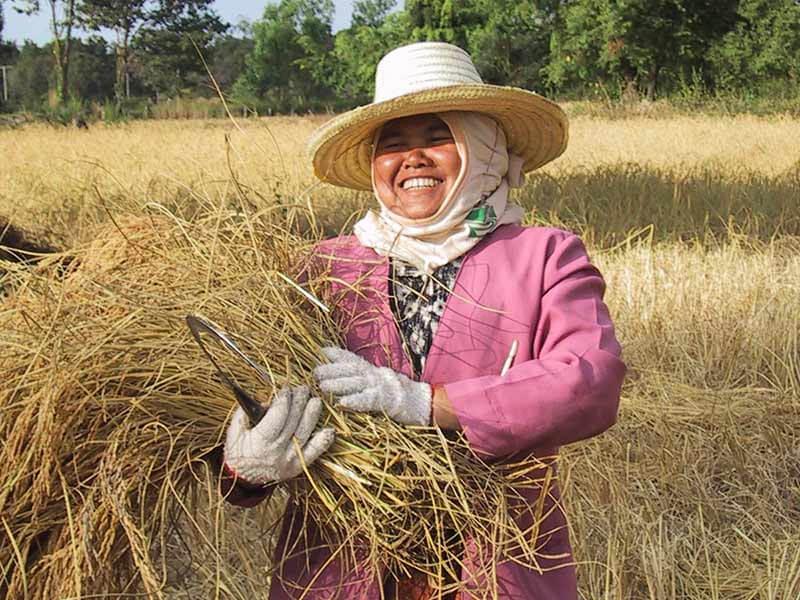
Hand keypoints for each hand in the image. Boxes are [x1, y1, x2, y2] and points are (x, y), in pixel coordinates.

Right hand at [223, 385, 334, 485]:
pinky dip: (323, 441)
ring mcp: (289, 460)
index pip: (277, 416)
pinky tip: (329, 430)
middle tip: (303, 389)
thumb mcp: (234, 432)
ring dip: (312, 415)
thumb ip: (244, 415)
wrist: (243, 480)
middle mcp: (276, 451)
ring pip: (305, 433)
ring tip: (316, 401)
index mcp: (260, 442)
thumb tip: (265, 400)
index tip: (286, 388)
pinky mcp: (298, 467)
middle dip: (299, 402)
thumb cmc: (238, 452)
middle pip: (293, 421)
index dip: (284, 400)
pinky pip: (314, 453)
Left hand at [313, 347, 431, 425]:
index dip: (339, 355)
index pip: (355, 360)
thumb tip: (348, 377)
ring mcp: (382, 387)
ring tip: (321, 386)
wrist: (426, 404)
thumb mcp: (383, 383)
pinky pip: (369, 401)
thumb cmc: (404, 396)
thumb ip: (367, 379)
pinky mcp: (387, 401)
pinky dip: (355, 401)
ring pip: (357, 383)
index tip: (322, 351)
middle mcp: (377, 375)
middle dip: (332, 369)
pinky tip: (342, 403)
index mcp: (375, 371)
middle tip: (314, 371)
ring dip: (338, 384)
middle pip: (352, 370)